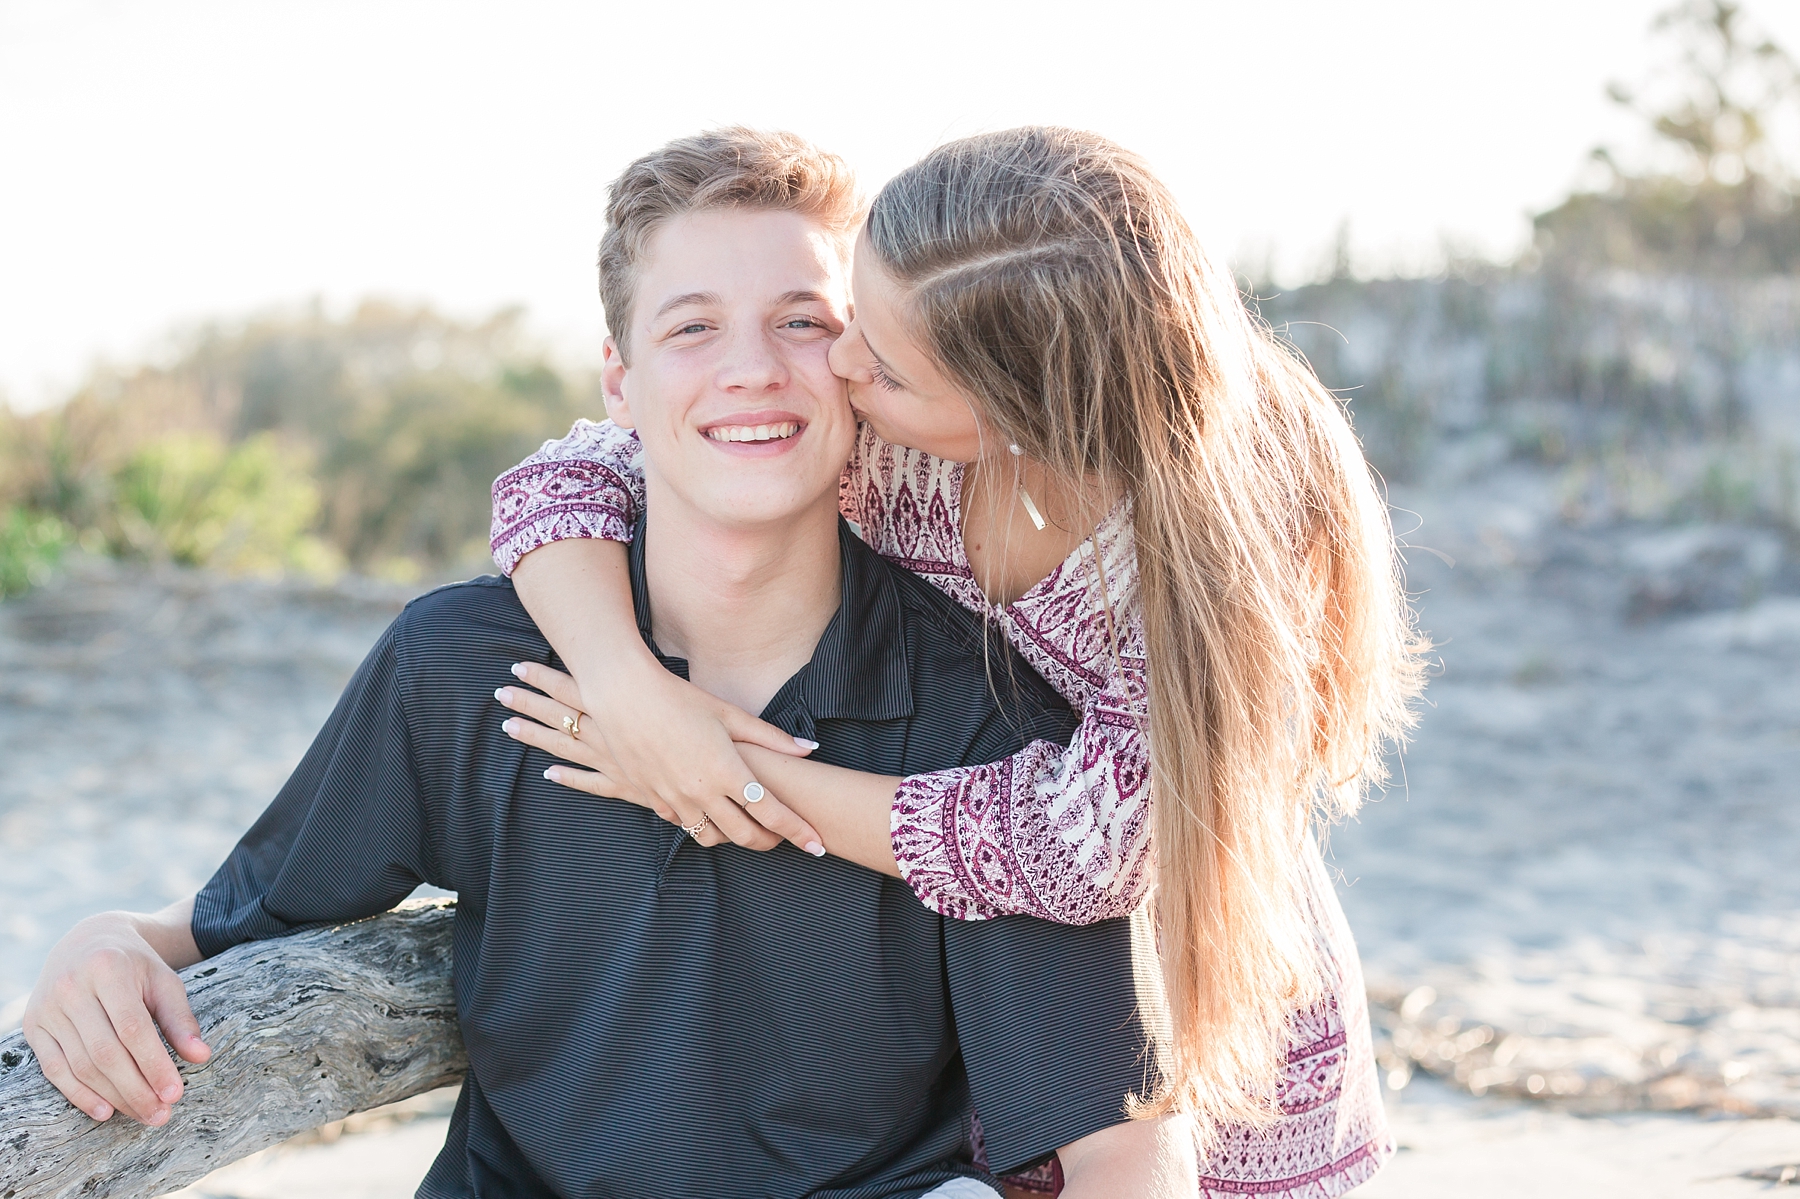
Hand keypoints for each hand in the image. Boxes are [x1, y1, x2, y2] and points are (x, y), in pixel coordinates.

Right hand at [22, 910, 210, 1125]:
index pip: (132, 1028)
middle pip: (104, 1052)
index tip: (175, 1093)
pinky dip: (78, 1094)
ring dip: (113, 1095)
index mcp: (108, 969)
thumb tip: (201, 1056)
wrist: (88, 941)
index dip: (154, 1064)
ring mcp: (47, 1007)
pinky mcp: (32, 1025)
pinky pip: (54, 1068)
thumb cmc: (134, 965)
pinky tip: (105, 1110)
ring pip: (80, 1065)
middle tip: (160, 1115)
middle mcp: (71, 987)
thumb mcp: (163, 981)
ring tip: (143, 1114)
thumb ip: (180, 1018)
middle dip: (135, 1089)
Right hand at [497, 661, 826, 855]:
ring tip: (747, 827)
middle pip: (746, 836)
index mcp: (727, 770)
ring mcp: (675, 799)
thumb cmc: (678, 698)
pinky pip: (684, 825)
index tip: (817, 846)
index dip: (798, 832)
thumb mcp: (729, 714)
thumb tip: (809, 749)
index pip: (773, 813)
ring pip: (712, 838)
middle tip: (784, 839)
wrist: (623, 695)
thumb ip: (771, 738)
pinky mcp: (652, 799)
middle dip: (771, 843)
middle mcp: (702, 792)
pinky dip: (701, 824)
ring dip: (734, 838)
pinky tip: (709, 811)